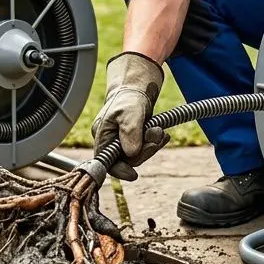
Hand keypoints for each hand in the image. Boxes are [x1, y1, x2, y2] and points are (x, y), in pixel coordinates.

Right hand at [90, 51, 168, 181]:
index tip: (134, 175)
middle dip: (145, 150)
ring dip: (152, 144)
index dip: (119, 171)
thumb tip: (131, 154)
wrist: (137, 89)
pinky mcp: (132, 140)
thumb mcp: (130, 112)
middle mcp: (110, 141)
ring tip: (159, 130)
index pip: (107, 162)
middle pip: (126, 160)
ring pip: (137, 155)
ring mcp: (121, 142)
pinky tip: (161, 133)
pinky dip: (154, 142)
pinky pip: (144, 148)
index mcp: (102, 135)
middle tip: (156, 134)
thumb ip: (130, 132)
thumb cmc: (129, 97)